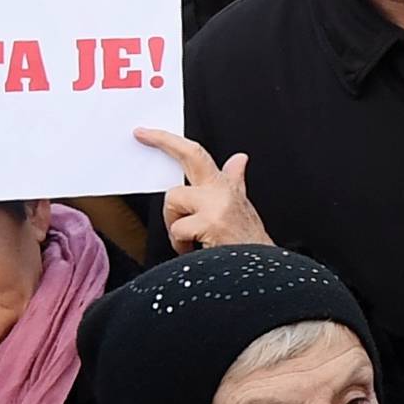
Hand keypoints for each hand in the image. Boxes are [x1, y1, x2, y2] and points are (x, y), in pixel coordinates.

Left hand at [137, 129, 271, 253]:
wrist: (261, 269)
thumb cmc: (248, 242)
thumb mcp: (242, 206)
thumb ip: (236, 180)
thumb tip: (239, 159)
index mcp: (225, 185)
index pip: (198, 154)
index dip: (171, 140)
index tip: (147, 133)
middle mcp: (223, 190)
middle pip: (191, 155)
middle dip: (164, 141)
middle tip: (141, 134)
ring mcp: (218, 205)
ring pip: (174, 198)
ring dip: (174, 223)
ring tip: (189, 238)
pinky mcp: (212, 222)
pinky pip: (178, 229)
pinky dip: (180, 243)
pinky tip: (193, 250)